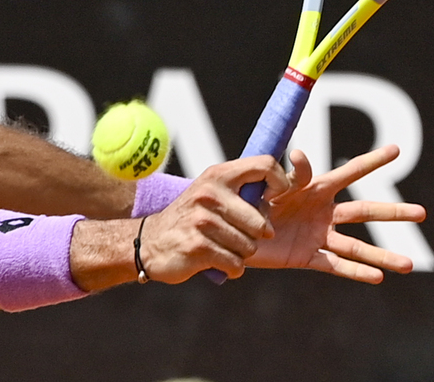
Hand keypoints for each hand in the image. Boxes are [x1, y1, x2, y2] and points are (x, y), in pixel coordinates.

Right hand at [139, 155, 289, 282]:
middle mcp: (210, 193)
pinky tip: (215, 261)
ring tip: (221, 247)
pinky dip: (231, 268)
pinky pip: (236, 264)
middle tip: (237, 235)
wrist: (151, 242)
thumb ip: (241, 188)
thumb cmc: (192, 218)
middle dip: (255, 237)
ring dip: (240, 254)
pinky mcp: (198, 246)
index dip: (280, 182)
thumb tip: (282, 185)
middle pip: (261, 223)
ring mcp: (202, 220)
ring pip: (249, 247)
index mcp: (217, 175)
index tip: (274, 198)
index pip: (264, 165)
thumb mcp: (211, 192)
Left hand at [248, 144, 425, 283]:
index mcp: (315, 188)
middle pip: (365, 211)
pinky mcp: (308, 256)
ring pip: (357, 246)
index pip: (350, 171)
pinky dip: (356, 272)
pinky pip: (336, 266)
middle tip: (423, 213)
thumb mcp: (266, 182)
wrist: (229, 229)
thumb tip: (301, 154)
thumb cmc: (246, 199)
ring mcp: (319, 235)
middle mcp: (323, 211)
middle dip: (394, 212)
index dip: (372, 160)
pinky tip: (378, 278)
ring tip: (410, 265)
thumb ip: (287, 173)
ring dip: (383, 255)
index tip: (396, 149)